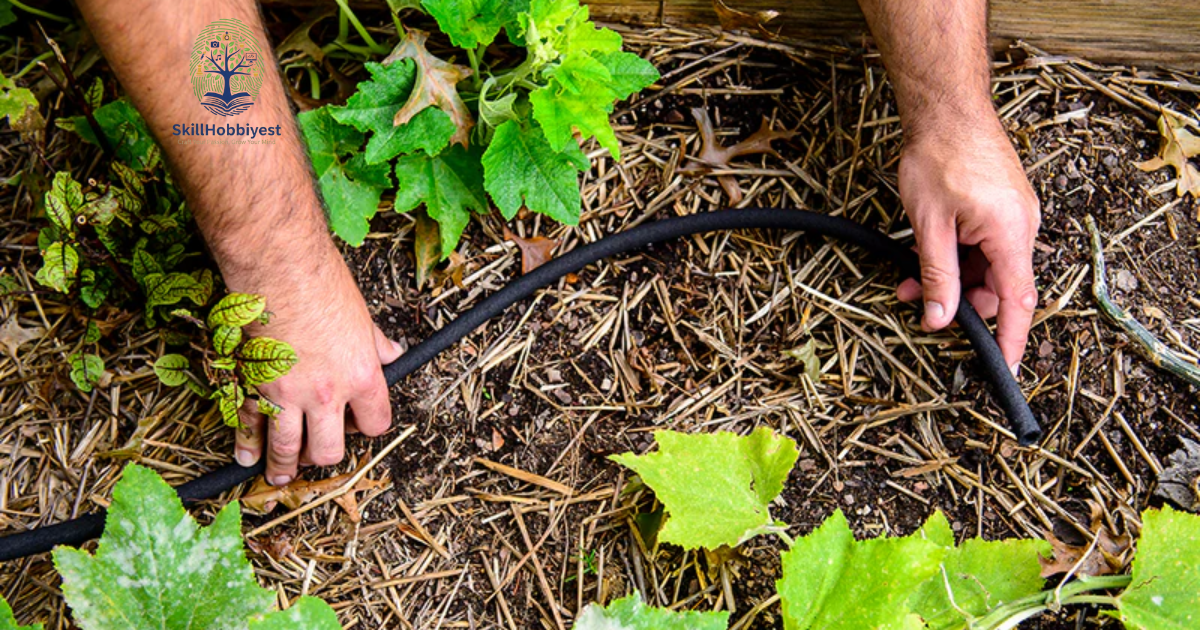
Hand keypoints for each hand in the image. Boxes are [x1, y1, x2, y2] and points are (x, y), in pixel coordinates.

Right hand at [231, 245, 402, 485]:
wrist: (280, 268)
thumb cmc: (324, 285)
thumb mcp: (363, 317)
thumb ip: (376, 344)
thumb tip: (393, 353)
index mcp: (362, 378)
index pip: (375, 424)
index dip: (367, 426)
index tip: (357, 422)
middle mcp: (327, 394)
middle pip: (329, 450)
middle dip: (323, 455)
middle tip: (316, 451)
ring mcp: (288, 394)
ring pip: (287, 449)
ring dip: (284, 467)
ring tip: (280, 476)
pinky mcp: (254, 385)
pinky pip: (250, 427)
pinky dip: (247, 446)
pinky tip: (248, 457)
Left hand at [895, 117, 1040, 374]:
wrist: (946, 108)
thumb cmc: (939, 156)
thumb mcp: (929, 227)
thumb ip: (937, 277)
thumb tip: (939, 318)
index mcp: (1012, 233)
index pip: (1018, 302)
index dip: (1010, 340)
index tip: (1005, 369)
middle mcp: (1022, 226)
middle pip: (999, 287)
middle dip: (962, 304)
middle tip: (922, 309)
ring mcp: (1013, 216)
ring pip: (987, 268)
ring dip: (952, 281)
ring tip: (909, 284)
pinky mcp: (1001, 208)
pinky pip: (983, 247)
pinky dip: (956, 259)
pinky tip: (923, 262)